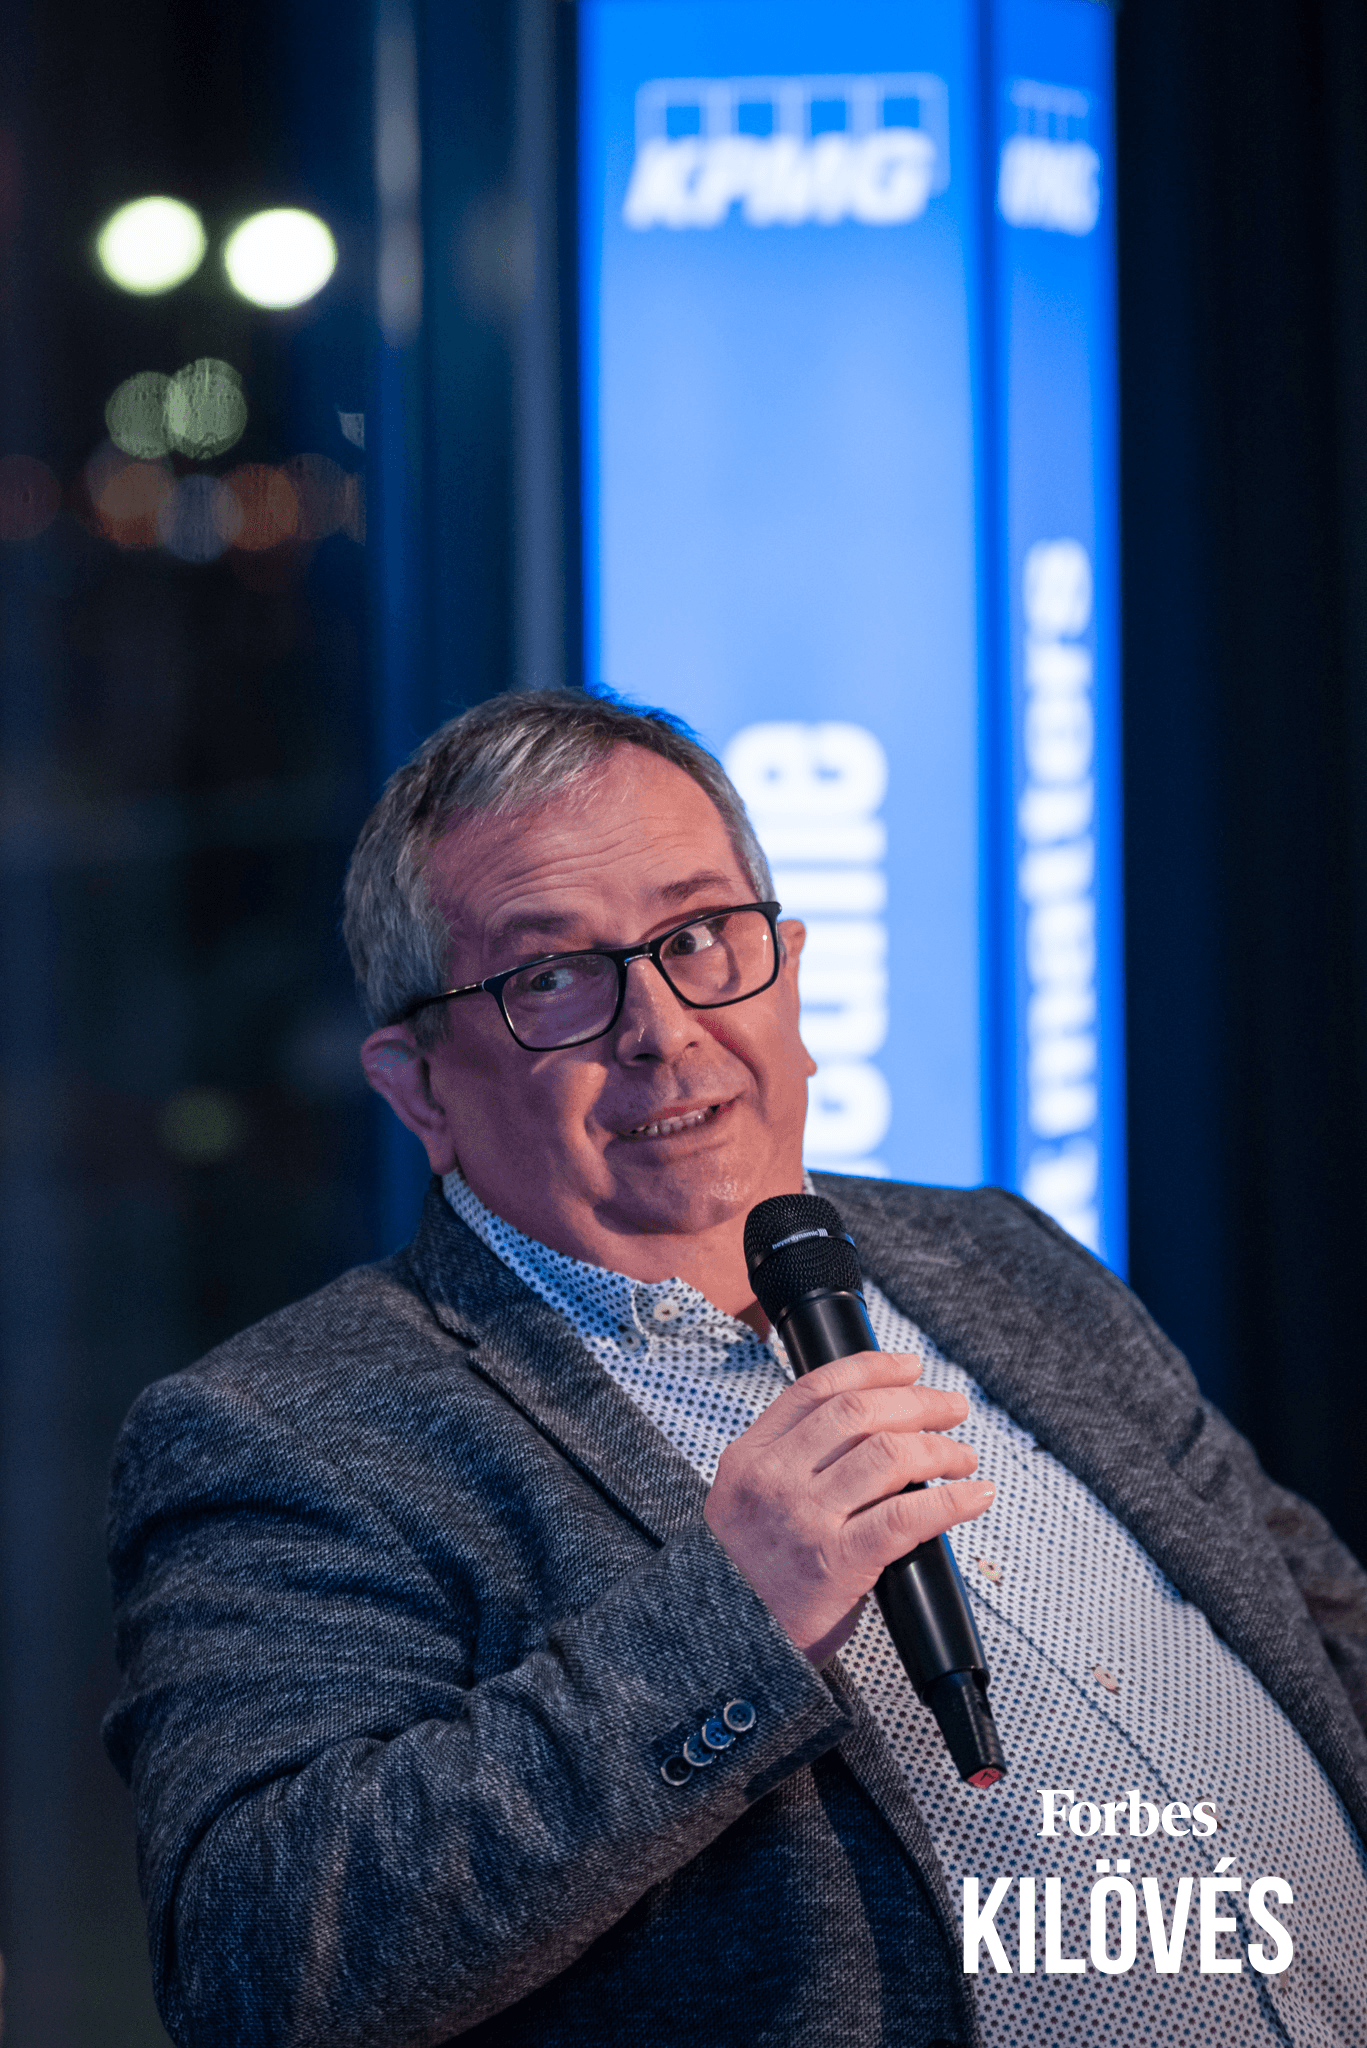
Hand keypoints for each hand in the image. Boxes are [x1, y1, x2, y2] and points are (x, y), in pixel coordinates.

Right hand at [703, 1350, 993, 1663]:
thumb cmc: (748, 1575)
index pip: (818, 1389)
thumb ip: (791, 1460)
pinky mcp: (838, 1563)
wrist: (728, 1644)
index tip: (908, 1367)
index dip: (873, 1369)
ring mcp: (805, 1519)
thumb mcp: (746, 1499)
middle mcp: (775, 1479)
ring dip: (941, 1448)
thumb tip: (872, 1426)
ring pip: (889, 1455)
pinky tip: (974, 1495)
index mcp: (750, 1456)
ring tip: (962, 1456)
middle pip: (859, 1413)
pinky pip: (908, 1516)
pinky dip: (953, 1500)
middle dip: (918, 1402)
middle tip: (951, 1408)